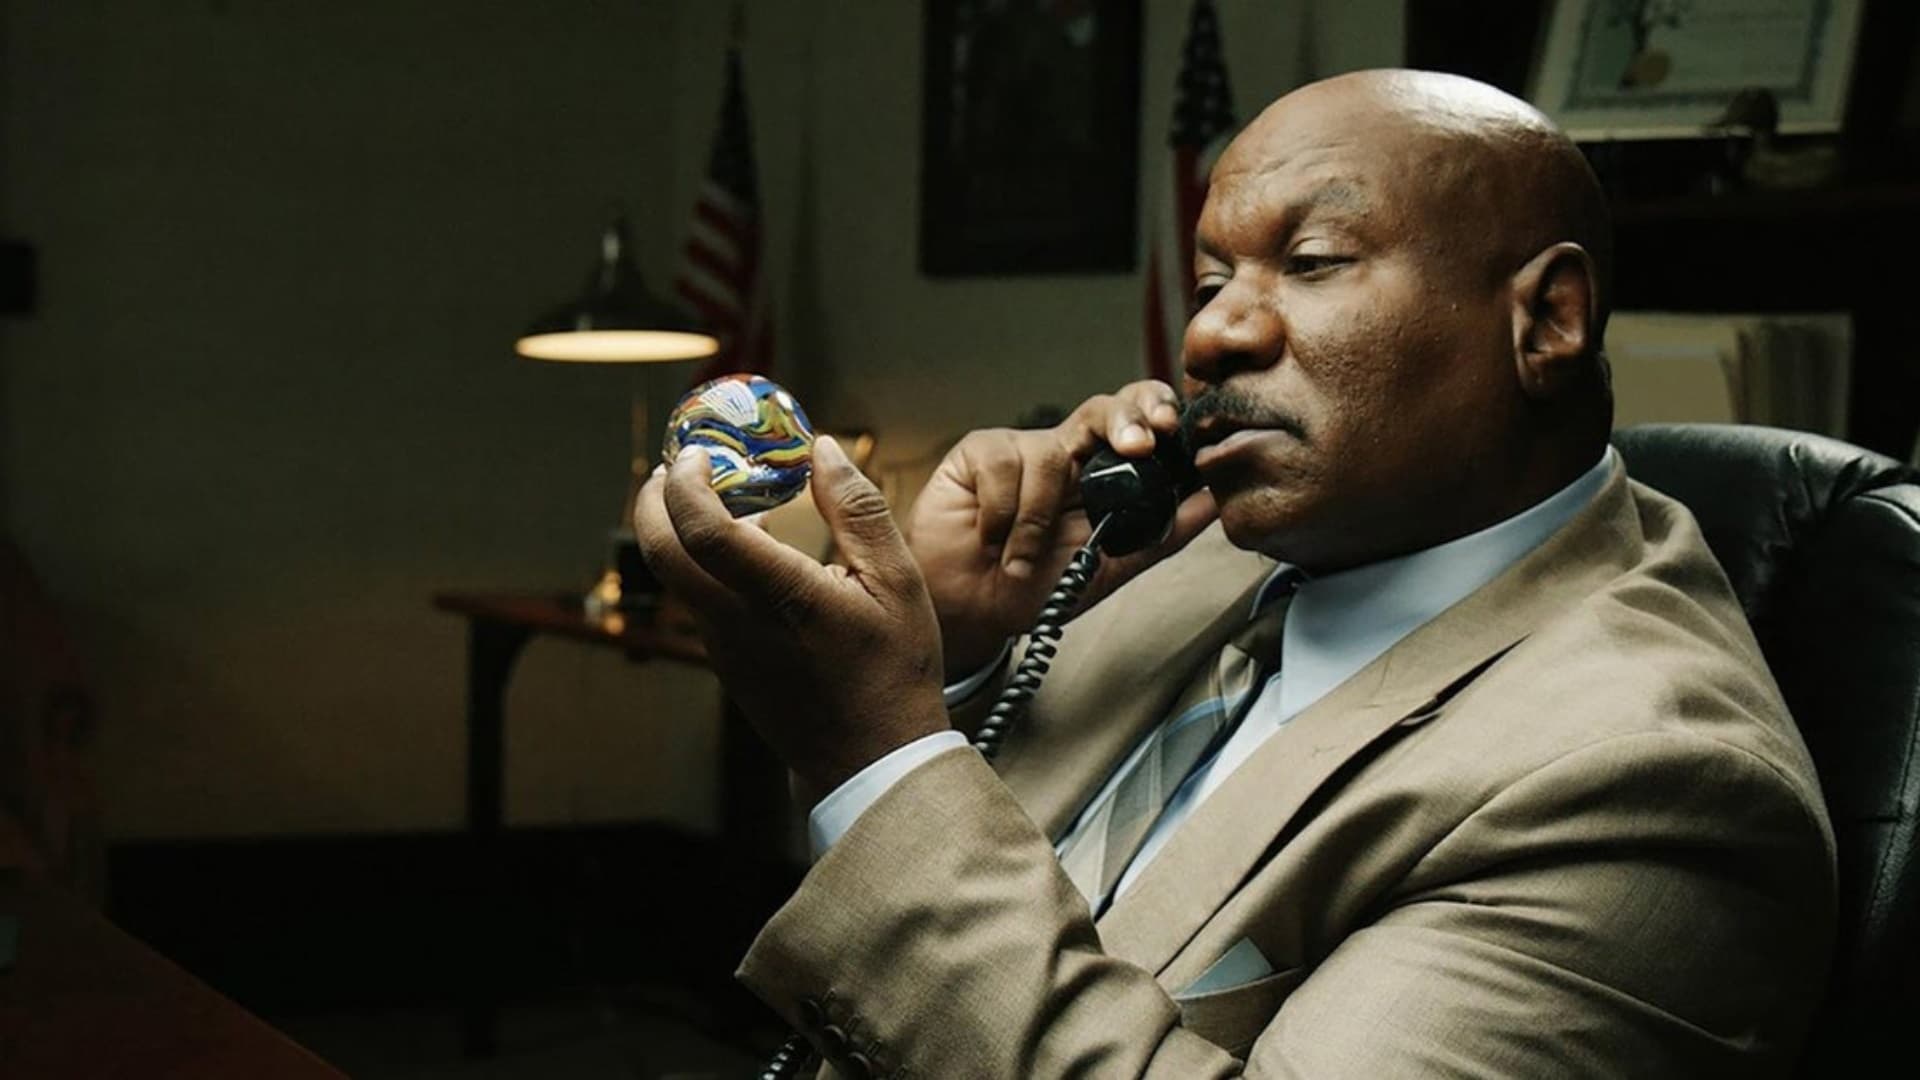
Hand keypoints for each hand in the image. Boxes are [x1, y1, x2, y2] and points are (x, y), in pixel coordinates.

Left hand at [635, 436, 949, 804]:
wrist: (872, 761)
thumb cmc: (893, 672)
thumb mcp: (899, 581)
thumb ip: (857, 509)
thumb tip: (822, 450)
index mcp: (780, 599)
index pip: (701, 531)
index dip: (686, 482)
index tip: (700, 452)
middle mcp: (736, 625)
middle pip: (660, 551)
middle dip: (656, 497)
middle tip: (684, 463)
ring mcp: (724, 649)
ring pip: (676, 576)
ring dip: (681, 527)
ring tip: (723, 494)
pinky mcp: (726, 664)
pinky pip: (699, 599)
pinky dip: (704, 561)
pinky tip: (746, 546)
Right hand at [905, 380, 1218, 675]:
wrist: (971, 612)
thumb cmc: (1035, 587)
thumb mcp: (1108, 567)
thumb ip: (1160, 534)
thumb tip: (1215, 502)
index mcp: (1101, 473)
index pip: (1138, 423)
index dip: (1156, 413)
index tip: (1171, 431)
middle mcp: (1065, 453)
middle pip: (1103, 409)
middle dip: (1126, 419)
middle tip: (1138, 445)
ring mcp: (1021, 449)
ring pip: (1049, 453)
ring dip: (1037, 521)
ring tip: (1021, 560)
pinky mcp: (978, 453)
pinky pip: (1003, 465)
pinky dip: (1003, 514)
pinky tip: (992, 539)